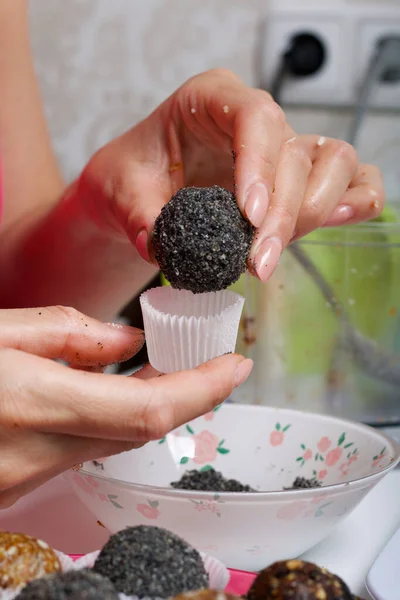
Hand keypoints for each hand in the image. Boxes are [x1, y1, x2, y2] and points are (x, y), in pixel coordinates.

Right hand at [0, 306, 251, 507]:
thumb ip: (67, 334)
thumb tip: (128, 344)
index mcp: (31, 405)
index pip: (146, 410)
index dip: (201, 390)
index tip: (235, 366)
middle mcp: (34, 459)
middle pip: (139, 432)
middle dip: (184, 395)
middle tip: (207, 359)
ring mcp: (23, 482)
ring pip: (111, 444)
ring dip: (142, 407)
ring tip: (157, 367)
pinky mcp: (14, 487)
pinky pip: (79, 453)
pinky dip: (104, 421)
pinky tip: (102, 392)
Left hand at [77, 69, 383, 283]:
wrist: (139, 190)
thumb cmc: (132, 176)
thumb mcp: (120, 191)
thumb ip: (138, 216)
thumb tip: (159, 246)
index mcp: (210, 99)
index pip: (254, 116)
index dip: (259, 164)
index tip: (249, 213)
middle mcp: (253, 120)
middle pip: (293, 152)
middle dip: (280, 213)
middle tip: (257, 262)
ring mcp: (281, 147)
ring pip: (330, 162)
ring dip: (311, 212)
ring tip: (272, 255)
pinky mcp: (296, 179)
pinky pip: (347, 178)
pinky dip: (354, 198)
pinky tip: (339, 220)